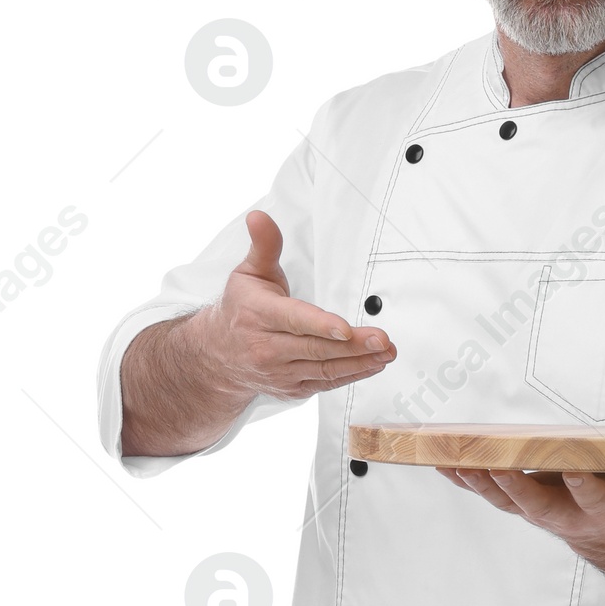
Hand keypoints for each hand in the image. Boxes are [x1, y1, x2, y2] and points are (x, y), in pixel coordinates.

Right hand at [120, 210, 395, 455]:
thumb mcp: (248, 273)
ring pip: (324, 369)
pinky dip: (351, 375)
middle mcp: (267, 348)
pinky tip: (373, 365)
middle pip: (316, 348)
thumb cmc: (241, 309)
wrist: (217, 356)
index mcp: (259, 315)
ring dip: (360, 362)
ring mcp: (279, 372)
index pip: (294, 320)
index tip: (345, 329)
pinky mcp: (291, 389)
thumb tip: (259, 217)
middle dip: (354, 346)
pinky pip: (325, 383)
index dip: (320, 326)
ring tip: (387, 352)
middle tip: (383, 340)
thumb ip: (264, 246)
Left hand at [434, 464, 604, 546]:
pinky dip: (464, 476)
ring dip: (479, 481)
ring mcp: (538, 511)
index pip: (593, 497)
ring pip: (504, 499)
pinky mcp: (518, 502)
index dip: (583, 485)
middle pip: (535, 504)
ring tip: (454, 460)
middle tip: (495, 467)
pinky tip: (441, 460)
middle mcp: (567, 515)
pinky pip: (487, 490)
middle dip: (514, 486)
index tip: (573, 471)